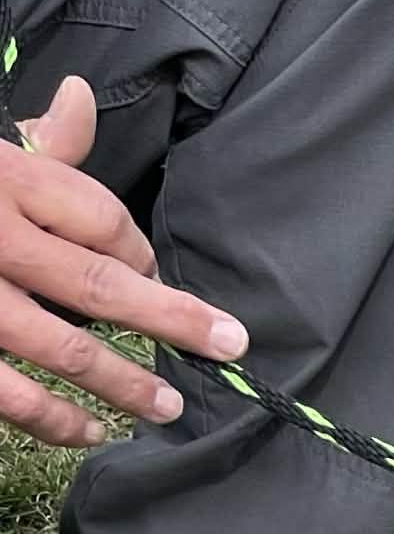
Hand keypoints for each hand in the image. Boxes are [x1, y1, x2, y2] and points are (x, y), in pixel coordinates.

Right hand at [0, 77, 247, 445]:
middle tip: (230, 344)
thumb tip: (79, 100)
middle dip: (173, 318)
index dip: (140, 251)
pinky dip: (52, 420)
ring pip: (62, 349)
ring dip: (123, 382)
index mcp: (2, 181)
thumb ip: (35, 144)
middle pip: (101, 284)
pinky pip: (6, 394)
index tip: (159, 273)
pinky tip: (90, 433)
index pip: (100, 218)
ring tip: (166, 407)